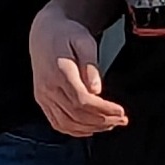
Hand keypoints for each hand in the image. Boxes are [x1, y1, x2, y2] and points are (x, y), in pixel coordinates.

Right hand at [29, 6, 126, 136]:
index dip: (103, 110)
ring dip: (91, 128)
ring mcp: (43, 96)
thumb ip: (91, 65)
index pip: (82, 100)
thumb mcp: (84, 41)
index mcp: (59, 71)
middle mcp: (48, 87)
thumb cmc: (67, 34)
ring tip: (111, 124)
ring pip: (67, 123)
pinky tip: (91, 128)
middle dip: (102, 121)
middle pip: (76, 114)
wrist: (45, 33)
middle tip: (122, 120)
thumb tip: (97, 90)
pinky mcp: (42, 100)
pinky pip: (57, 123)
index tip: (121, 111)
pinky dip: (75, 130)